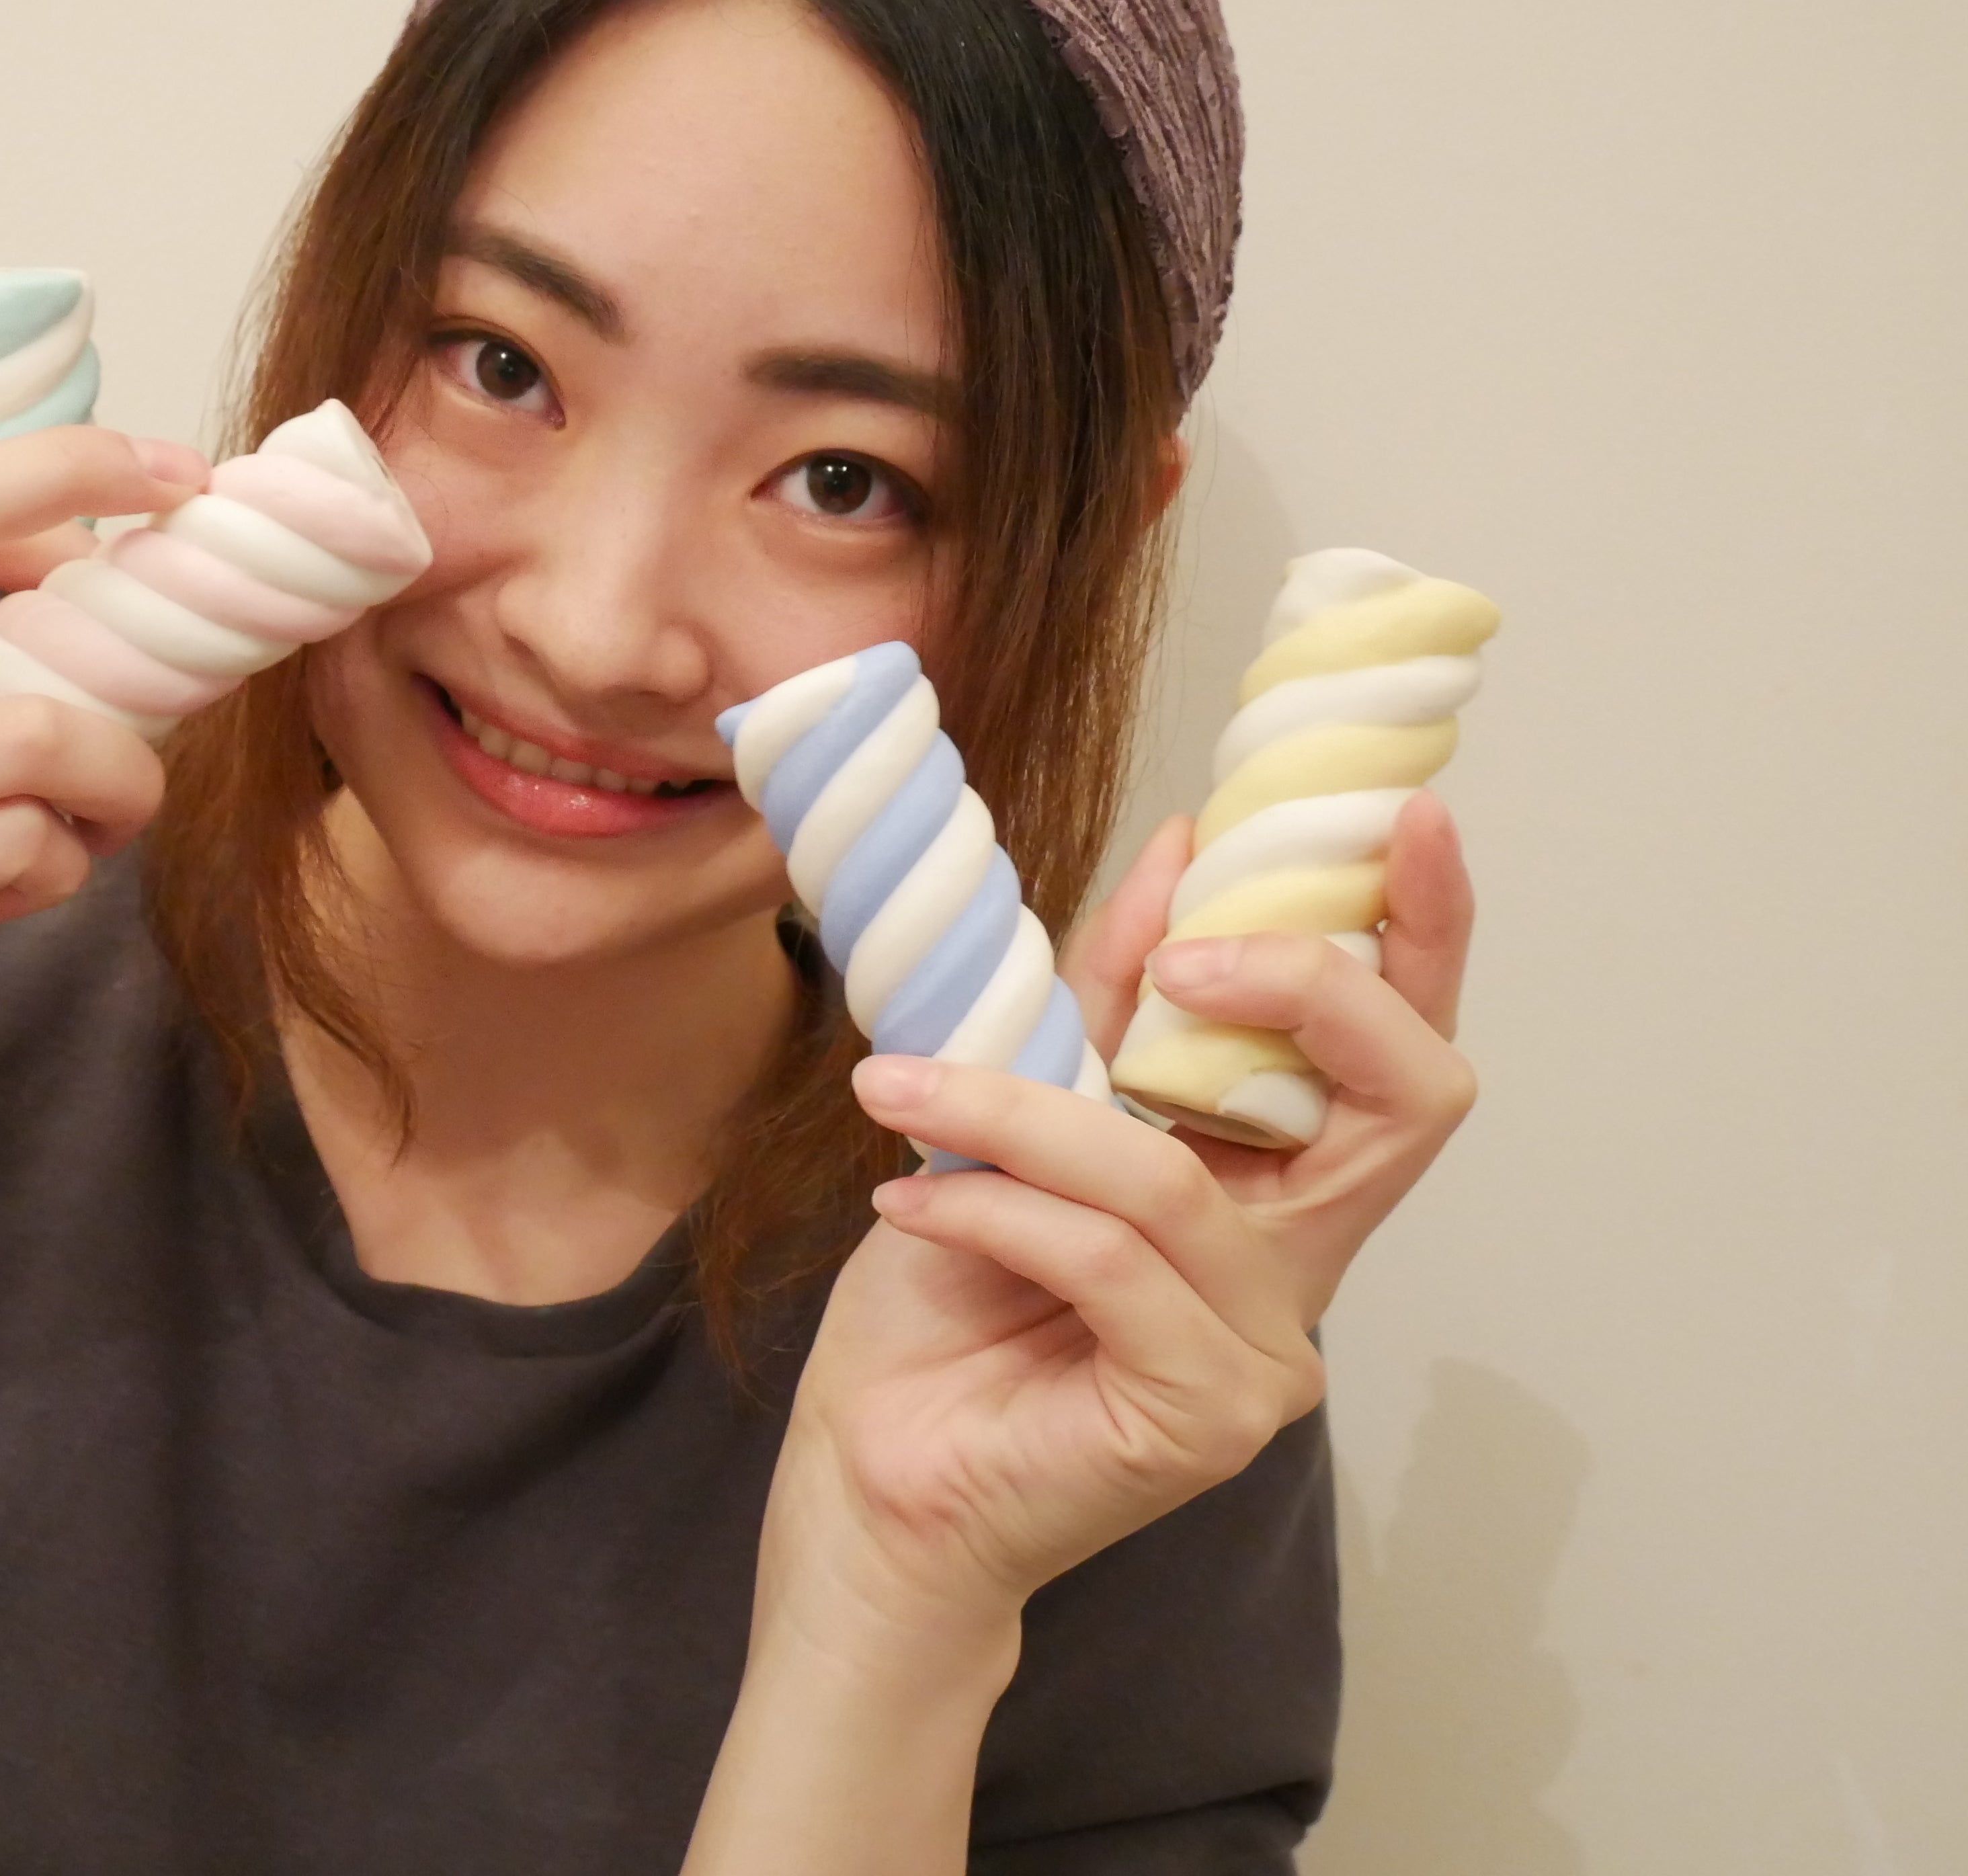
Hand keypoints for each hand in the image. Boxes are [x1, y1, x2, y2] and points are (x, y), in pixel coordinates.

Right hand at [0, 426, 212, 1200]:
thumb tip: (45, 636)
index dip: (40, 470)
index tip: (151, 477)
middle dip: (69, 487)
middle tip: (180, 514)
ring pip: (30, 729)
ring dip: (115, 777)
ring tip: (97, 826)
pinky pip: (10, 845)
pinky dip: (54, 873)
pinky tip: (10, 901)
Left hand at [769, 795, 1476, 1627]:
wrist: (869, 1475)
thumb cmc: (943, 1303)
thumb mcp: (1018, 1110)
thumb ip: (1109, 996)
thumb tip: (1179, 846)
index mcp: (1274, 1192)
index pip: (1401, 1059)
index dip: (1426, 939)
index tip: (1401, 820)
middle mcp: (1301, 1273)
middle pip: (1402, 1104)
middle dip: (1309, 987)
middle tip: (1183, 950)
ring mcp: (1267, 1355)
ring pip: (1177, 1174)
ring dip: (1023, 1113)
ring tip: (902, 1090)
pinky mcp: (1204, 1416)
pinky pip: (1109, 1260)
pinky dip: (999, 1207)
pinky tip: (912, 1204)